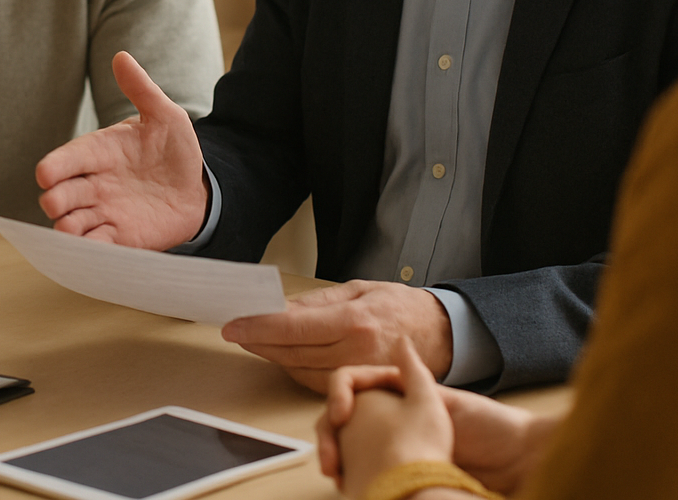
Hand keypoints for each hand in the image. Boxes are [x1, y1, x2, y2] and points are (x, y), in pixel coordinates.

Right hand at [35, 52, 207, 250]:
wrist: (198, 190)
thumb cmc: (175, 150)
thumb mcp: (165, 116)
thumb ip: (141, 90)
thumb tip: (121, 56)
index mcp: (99, 153)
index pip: (69, 159)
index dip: (55, 166)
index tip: (46, 173)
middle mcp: (94, 184)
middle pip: (62, 194)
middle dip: (56, 199)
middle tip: (56, 202)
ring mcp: (103, 212)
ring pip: (71, 223)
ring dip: (67, 228)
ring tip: (69, 230)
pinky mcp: (118, 238)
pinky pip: (95, 247)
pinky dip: (88, 250)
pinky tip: (90, 250)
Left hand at [222, 280, 453, 392]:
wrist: (443, 334)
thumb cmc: (401, 306)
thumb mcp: (359, 289)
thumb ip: (317, 302)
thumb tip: (280, 308)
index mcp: (354, 321)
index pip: (293, 328)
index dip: (258, 327)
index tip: (234, 324)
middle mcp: (356, 351)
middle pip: (292, 353)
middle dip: (259, 342)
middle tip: (237, 330)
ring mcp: (360, 374)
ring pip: (300, 371)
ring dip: (274, 357)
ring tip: (256, 340)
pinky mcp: (362, 388)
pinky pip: (317, 383)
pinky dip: (295, 369)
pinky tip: (284, 355)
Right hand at [318, 355, 555, 494]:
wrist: (517, 463)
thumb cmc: (491, 428)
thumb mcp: (450, 401)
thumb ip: (419, 376)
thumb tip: (400, 340)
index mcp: (400, 394)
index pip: (353, 385)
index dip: (340, 396)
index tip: (341, 416)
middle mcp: (391, 417)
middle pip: (342, 418)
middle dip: (329, 435)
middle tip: (329, 458)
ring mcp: (392, 445)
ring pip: (346, 446)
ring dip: (335, 457)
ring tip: (336, 474)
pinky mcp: (399, 470)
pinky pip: (362, 472)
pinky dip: (351, 477)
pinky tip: (349, 486)